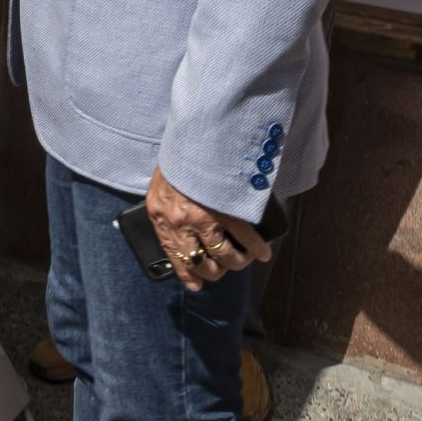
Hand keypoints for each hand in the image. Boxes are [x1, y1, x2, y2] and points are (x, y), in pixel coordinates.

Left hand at [145, 168, 270, 292]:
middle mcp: (181, 225)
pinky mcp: (226, 211)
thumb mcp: (159, 189)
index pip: (175, 259)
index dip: (189, 275)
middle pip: (202, 265)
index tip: (197, 284)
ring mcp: (205, 219)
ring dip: (236, 262)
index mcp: (162, 219)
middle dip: (215, 271)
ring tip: (243, 259)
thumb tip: (176, 230)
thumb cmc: (176, 162)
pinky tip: (262, 253)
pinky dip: (256, 249)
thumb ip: (165, 211)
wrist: (191, 137)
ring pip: (225, 257)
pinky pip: (245, 238)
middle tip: (223, 266)